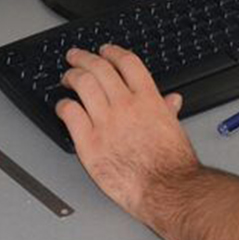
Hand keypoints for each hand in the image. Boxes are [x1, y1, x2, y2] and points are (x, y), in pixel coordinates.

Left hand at [56, 44, 198, 225]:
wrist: (165, 189)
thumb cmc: (172, 165)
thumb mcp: (175, 129)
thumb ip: (167, 110)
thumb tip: (171, 100)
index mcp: (148, 99)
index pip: (127, 63)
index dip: (113, 52)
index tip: (106, 51)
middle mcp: (125, 105)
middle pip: (100, 68)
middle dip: (84, 58)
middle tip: (76, 57)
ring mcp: (106, 122)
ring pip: (82, 84)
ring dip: (71, 76)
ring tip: (67, 77)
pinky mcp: (89, 142)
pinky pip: (70, 113)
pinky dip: (63, 105)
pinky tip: (63, 106)